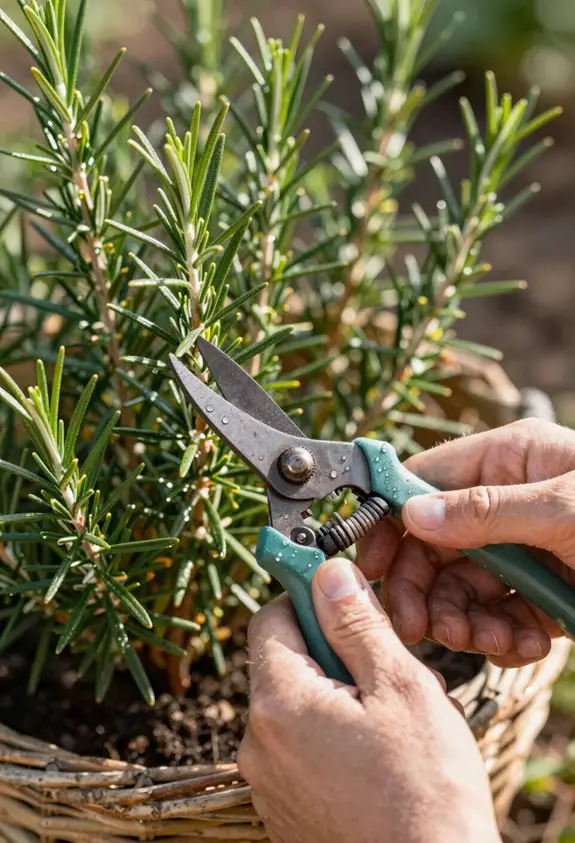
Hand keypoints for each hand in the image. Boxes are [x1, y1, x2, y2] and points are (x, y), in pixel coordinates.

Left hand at [238, 558, 500, 842]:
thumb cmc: (426, 791)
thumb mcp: (400, 687)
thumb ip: (357, 624)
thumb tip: (329, 574)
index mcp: (279, 703)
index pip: (271, 619)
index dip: (308, 600)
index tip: (345, 599)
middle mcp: (258, 743)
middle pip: (288, 664)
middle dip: (337, 656)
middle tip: (391, 676)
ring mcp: (269, 783)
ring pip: (302, 708)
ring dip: (343, 699)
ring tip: (397, 727)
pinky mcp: (285, 811)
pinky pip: (304, 751)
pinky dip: (337, 740)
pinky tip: (382, 760)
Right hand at [358, 418, 574, 667]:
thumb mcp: (568, 511)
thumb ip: (487, 512)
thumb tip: (414, 515)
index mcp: (508, 461)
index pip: (424, 481)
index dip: (391, 521)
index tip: (369, 564)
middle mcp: (506, 501)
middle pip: (432, 542)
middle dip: (424, 587)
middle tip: (420, 625)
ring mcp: (521, 548)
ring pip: (459, 585)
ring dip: (464, 619)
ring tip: (490, 638)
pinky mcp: (538, 591)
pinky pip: (494, 613)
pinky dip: (502, 636)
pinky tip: (528, 642)